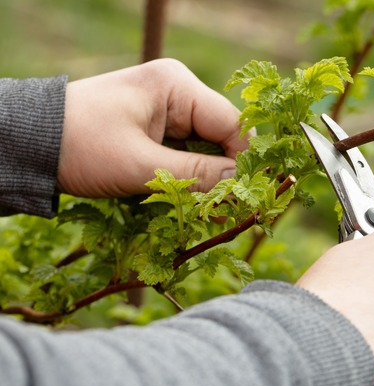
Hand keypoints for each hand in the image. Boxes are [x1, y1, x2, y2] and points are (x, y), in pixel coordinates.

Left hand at [58, 59, 247, 197]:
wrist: (28, 144)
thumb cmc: (80, 146)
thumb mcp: (140, 165)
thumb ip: (195, 175)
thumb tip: (241, 186)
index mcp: (176, 85)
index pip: (231, 124)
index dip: (243, 161)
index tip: (245, 197)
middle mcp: (176, 93)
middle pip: (221, 137)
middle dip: (223, 174)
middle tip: (224, 210)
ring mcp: (165, 111)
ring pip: (205, 150)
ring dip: (205, 180)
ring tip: (205, 211)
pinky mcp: (154, 130)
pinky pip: (185, 155)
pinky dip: (187, 179)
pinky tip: (186, 202)